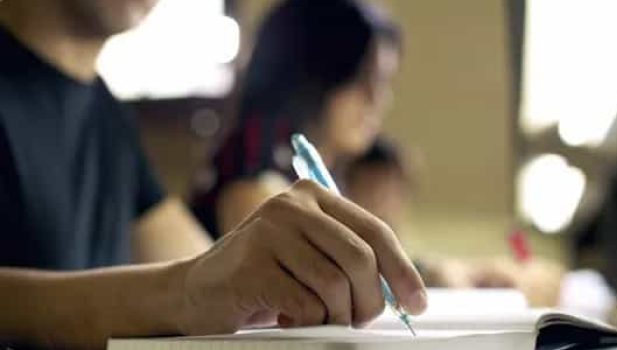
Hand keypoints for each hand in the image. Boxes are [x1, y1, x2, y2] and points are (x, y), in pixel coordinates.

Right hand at [176, 180, 426, 334]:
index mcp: (313, 196)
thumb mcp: (311, 256)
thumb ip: (350, 260)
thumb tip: (404, 293)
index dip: (402, 270)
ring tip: (316, 318)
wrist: (197, 291)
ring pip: (334, 286)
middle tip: (361, 321)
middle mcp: (292, 205)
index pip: (374, 231)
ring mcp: (268, 231)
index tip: (417, 303)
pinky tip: (285, 317)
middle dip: (371, 301)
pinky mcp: (252, 264)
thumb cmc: (266, 277)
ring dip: (335, 316)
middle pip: (360, 258)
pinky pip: (304, 305)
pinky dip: (304, 322)